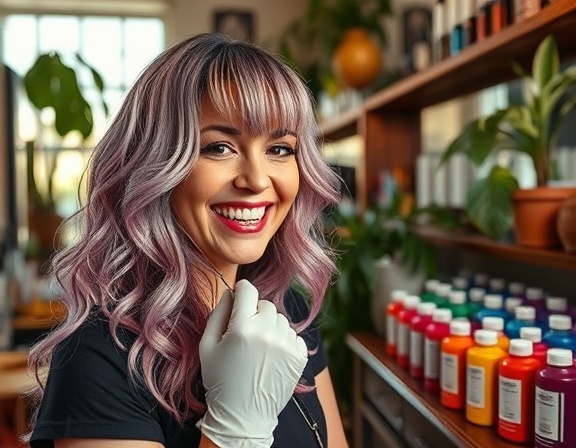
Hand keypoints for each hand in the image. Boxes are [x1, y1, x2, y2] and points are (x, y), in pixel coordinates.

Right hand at [198, 279, 307, 447]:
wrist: (242, 416)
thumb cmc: (220, 380)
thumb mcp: (207, 346)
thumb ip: (217, 314)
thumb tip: (231, 292)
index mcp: (242, 328)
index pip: (248, 290)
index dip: (241, 290)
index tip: (240, 296)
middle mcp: (267, 333)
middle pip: (265, 304)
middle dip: (255, 312)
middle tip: (246, 332)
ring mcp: (286, 345)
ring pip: (280, 319)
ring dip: (270, 326)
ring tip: (258, 347)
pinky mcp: (299, 356)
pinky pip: (294, 334)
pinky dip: (284, 340)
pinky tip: (271, 355)